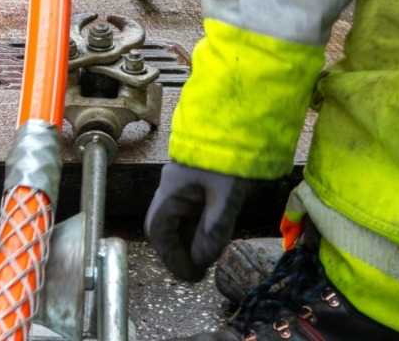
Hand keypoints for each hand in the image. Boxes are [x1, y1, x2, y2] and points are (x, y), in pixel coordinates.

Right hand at [144, 161, 254, 281]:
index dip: (171, 257)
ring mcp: (182, 185)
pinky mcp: (195, 183)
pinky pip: (189, 211)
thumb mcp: (226, 197)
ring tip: (207, 258)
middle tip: (198, 271)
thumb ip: (213, 230)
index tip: (191, 276)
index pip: (159, 231)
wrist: (240, 122)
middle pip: (164, 228)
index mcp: (171, 191)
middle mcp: (170, 189)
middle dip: (177, 252)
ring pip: (177, 220)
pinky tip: (211, 236)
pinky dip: (196, 229)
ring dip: (187, 241)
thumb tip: (201, 260)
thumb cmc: (230, 158)